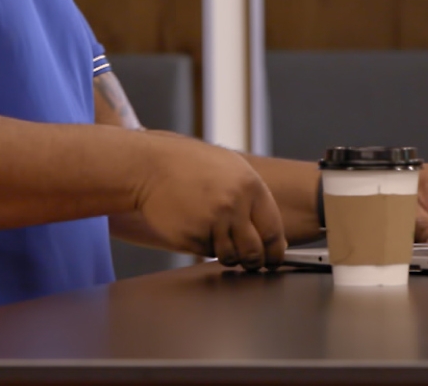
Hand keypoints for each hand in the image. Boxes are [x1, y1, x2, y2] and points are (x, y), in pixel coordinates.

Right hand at [131, 132, 286, 270]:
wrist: (151, 167)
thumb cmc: (193, 166)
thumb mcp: (232, 170)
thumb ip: (256, 200)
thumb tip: (276, 238)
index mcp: (251, 187)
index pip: (273, 232)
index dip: (275, 252)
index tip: (273, 259)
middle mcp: (234, 206)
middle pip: (254, 252)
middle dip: (254, 261)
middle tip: (251, 261)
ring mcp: (212, 222)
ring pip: (230, 256)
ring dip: (228, 254)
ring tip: (217, 235)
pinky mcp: (191, 237)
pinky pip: (207, 252)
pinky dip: (206, 246)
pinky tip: (197, 226)